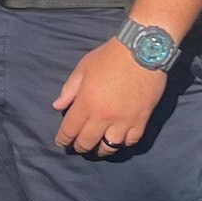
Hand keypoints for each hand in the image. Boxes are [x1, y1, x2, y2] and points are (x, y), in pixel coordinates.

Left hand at [52, 39, 165, 155]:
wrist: (143, 50)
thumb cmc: (110, 56)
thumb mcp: (83, 68)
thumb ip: (69, 90)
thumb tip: (58, 107)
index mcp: (86, 103)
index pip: (69, 130)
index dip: (63, 139)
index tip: (62, 142)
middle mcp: (103, 117)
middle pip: (87, 143)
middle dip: (79, 147)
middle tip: (77, 146)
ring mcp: (123, 121)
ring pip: (109, 147)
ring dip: (100, 150)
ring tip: (98, 148)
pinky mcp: (141, 120)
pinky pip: (131, 141)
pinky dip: (123, 143)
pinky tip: (118, 140)